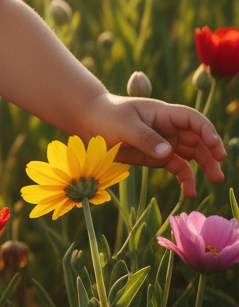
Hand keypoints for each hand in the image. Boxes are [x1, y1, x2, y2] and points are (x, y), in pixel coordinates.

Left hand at [85, 93, 226, 197]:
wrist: (88, 123)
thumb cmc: (106, 116)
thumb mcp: (123, 124)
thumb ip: (144, 137)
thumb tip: (167, 152)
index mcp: (162, 113)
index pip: (191, 119)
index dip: (206, 130)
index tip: (214, 145)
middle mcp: (168, 127)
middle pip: (197, 138)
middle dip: (211, 153)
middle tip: (218, 170)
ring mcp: (164, 143)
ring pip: (192, 154)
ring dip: (205, 166)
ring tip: (216, 181)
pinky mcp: (157, 157)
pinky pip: (178, 168)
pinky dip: (186, 179)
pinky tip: (189, 192)